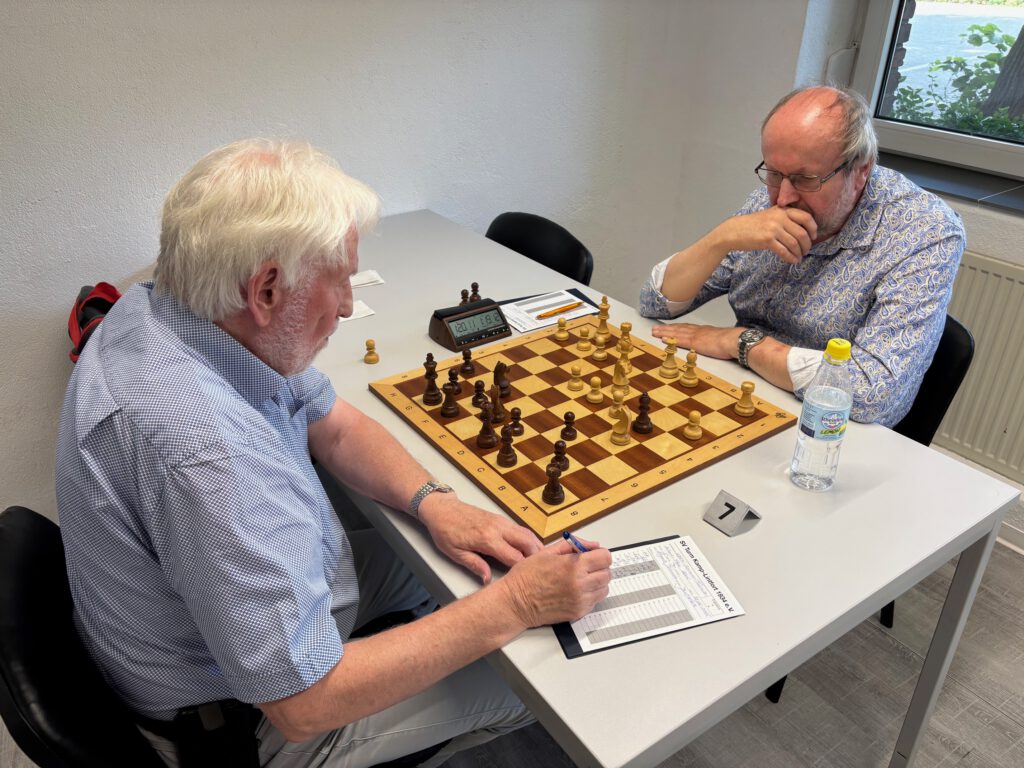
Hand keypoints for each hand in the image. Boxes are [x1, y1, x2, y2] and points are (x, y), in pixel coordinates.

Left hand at [419, 495, 542, 582]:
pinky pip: (520, 529)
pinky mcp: (500, 518)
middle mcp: (498, 528)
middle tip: (540, 571)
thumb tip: (488, 579)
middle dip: (536, 557)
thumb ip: (475, 565)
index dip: (523, 570)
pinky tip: (530, 549)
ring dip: (535, 547)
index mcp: (487, 539)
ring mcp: (501, 521)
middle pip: (527, 542)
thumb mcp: (455, 553)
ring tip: (539, 562)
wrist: (442, 509)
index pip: (514, 557)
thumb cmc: (445, 530)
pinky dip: (529, 539)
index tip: (527, 579)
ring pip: (527, 533)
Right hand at [500, 537, 611, 625]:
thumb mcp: (547, 552)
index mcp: (573, 566)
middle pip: (607, 574)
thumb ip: (573, 546)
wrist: (515, 602)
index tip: (594, 555)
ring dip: (597, 583)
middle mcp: (580, 584)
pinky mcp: (578, 613)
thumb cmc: (526, 577)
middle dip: (599, 568)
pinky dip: (590, 595)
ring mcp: (580, 600)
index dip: (600, 554)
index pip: (605, 557)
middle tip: (587, 567)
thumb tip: (591, 545)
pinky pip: (595, 602)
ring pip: (604, 589)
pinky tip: (575, 591)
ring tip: (581, 580)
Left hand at [651, 323, 742, 360]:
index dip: (676, 328)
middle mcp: (698, 331)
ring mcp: (696, 336)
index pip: (687, 328)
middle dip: (666, 328)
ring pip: (676, 333)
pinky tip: (663, 339)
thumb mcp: (723, 339)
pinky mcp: (695, 343)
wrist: (736, 340)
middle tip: (655, 328)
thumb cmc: (733, 341)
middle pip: (678, 328)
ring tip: (654, 332)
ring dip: (664, 332)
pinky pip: (679, 340)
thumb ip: (717, 340)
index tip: (668, 327)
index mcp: (705, 330)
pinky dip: (670, 339)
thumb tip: (717, 344)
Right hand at [717, 206, 815, 263]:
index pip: (806, 217)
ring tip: (799, 257)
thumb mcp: (770, 214)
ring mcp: (773, 229)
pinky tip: (793, 261)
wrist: (734, 231)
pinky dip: (791, 258)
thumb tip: (802, 229)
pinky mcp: (767, 240)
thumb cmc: (752, 225)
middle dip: (807, 244)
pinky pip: (784, 251)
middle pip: (802, 233)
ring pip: (794, 243)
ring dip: (800, 253)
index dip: (813, 228)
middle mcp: (780, 218)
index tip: (813, 236)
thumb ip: (785, 217)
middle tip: (806, 250)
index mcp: (782, 210)